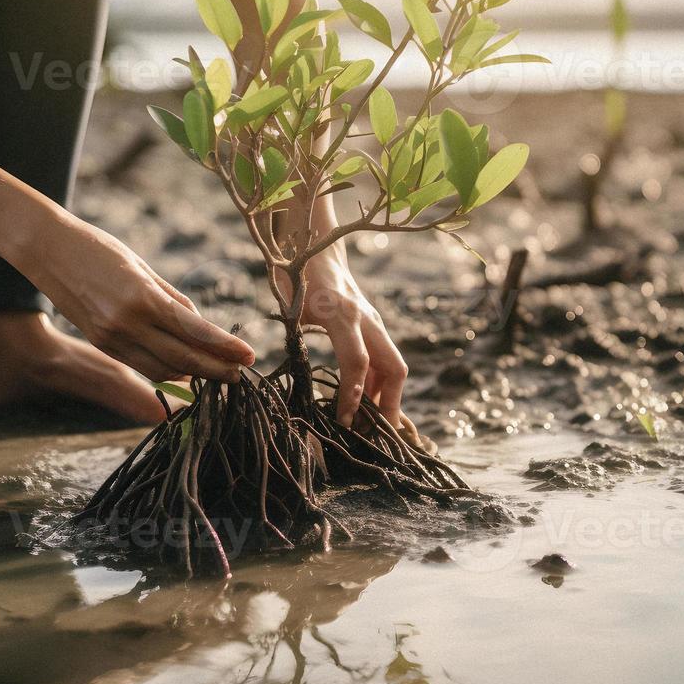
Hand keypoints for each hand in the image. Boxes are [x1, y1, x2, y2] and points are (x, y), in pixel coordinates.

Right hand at [25, 210, 254, 382]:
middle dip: (216, 370)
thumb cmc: (99, 248)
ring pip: (163, 370)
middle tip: (241, 374)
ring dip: (193, 375)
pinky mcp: (101, 344)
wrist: (45, 249)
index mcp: (143, 298)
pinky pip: (142, 365)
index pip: (196, 332)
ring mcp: (112, 338)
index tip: (249, 355)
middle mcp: (127, 324)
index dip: (225, 348)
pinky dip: (167, 370)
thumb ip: (172, 300)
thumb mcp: (142, 267)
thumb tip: (200, 326)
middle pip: (183, 360)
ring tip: (218, 372)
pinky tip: (185, 367)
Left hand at [291, 248, 407, 428]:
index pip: (357, 361)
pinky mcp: (374, 327)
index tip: (344, 421)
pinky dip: (379, 386)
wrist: (319, 246)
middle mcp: (365, 318)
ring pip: (393, 367)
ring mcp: (374, 322)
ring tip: (370, 429)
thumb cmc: (297, 273)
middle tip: (376, 438)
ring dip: (385, 399)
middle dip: (389, 406)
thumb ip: (295, 334)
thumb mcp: (289, 302)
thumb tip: (292, 377)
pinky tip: (366, 405)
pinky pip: (384, 361)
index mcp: (341, 312)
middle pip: (393, 368)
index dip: (352, 394)